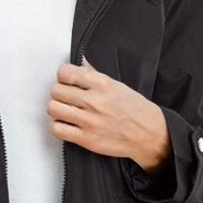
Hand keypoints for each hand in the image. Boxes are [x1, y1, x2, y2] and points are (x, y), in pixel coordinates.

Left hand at [47, 58, 170, 172]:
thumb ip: (94, 76)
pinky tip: (67, 125)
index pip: (66, 73)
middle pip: (56, 90)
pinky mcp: (86, 139)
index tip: (66, 81)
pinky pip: (57, 129)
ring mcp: (89, 121)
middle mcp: (94, 101)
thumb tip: (80, 63)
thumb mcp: (117, 86)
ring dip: (56, 109)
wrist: (148, 134)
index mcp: (103, 84)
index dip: (63, 77)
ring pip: (53, 108)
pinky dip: (58, 126)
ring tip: (65, 111)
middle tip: (65, 98)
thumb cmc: (135, 110)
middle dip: (59, 93)